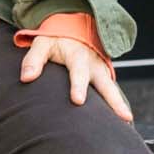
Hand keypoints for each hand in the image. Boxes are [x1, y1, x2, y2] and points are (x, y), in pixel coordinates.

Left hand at [19, 34, 133, 122]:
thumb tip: (26, 78)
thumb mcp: (42, 44)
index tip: (78, 100)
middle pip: (105, 84)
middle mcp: (93, 65)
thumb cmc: (56, 40)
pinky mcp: (104, 79)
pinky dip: (119, 106)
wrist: (73, 29)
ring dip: (120, 105)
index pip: (78, 72)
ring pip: (113, 90)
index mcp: (77, 56)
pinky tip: (124, 124)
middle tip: (121, 116)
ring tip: (128, 121)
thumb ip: (33, 60)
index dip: (78, 86)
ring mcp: (102, 72)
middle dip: (112, 100)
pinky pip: (112, 93)